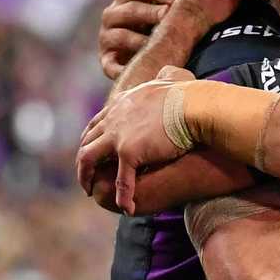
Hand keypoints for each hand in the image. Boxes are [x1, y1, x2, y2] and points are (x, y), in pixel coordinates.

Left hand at [76, 66, 196, 213]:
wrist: (196, 105)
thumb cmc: (191, 93)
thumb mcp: (174, 77)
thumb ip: (167, 75)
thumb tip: (168, 73)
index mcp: (123, 103)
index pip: (97, 122)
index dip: (91, 138)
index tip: (92, 150)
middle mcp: (114, 118)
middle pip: (87, 141)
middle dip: (84, 160)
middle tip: (87, 174)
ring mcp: (119, 135)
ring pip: (89, 160)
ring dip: (87, 177)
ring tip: (90, 191)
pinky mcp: (129, 152)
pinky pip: (121, 179)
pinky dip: (122, 195)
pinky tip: (126, 207)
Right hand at [98, 0, 186, 79]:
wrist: (151, 48)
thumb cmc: (161, 13)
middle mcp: (113, 14)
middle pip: (129, 9)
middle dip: (150, 11)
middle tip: (168, 14)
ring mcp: (108, 37)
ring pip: (119, 35)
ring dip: (138, 38)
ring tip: (158, 41)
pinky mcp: (107, 61)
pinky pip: (111, 65)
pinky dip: (121, 68)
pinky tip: (140, 68)